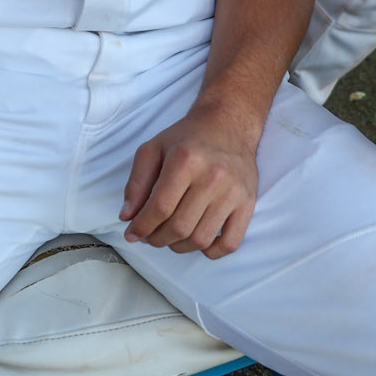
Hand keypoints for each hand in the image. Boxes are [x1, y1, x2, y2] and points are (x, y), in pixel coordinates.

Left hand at [121, 107, 259, 257]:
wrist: (229, 123)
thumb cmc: (187, 138)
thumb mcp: (153, 149)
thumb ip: (136, 183)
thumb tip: (127, 217)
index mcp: (186, 160)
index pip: (160, 207)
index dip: (141, 227)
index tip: (132, 234)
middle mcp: (212, 176)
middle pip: (179, 227)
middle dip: (156, 239)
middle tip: (149, 236)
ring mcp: (233, 192)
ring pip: (201, 239)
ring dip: (179, 246)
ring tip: (170, 237)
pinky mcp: (248, 202)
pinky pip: (230, 243)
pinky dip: (211, 252)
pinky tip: (198, 241)